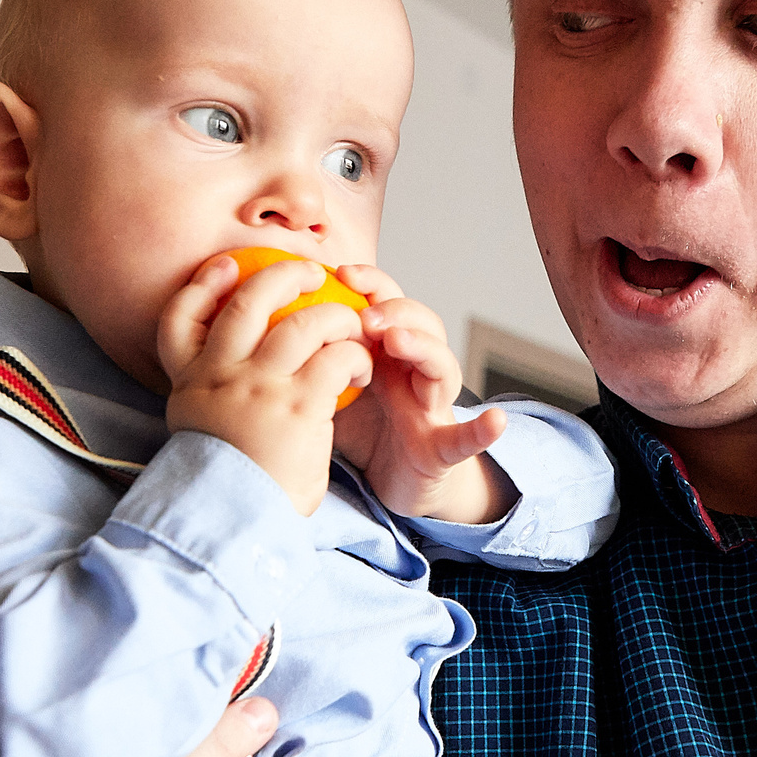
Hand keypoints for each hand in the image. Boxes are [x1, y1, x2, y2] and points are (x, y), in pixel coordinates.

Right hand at [159, 253, 372, 515]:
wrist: (234, 526)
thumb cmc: (230, 489)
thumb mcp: (203, 434)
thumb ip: (216, 396)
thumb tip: (243, 373)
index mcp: (189, 384)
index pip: (178, 319)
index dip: (201, 286)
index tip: (225, 267)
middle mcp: (218, 376)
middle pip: (245, 304)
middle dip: (281, 277)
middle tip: (309, 274)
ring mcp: (258, 387)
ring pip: (301, 322)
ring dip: (333, 315)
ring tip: (351, 322)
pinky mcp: (298, 405)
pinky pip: (335, 358)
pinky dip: (355, 355)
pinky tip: (362, 367)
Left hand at [331, 264, 510, 522]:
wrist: (399, 484)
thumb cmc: (366, 430)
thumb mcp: (332, 386)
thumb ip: (314, 357)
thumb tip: (263, 323)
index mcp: (387, 354)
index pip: (387, 305)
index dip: (372, 284)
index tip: (341, 271)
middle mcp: (414, 373)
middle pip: (420, 325)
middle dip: (395, 311)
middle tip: (366, 314)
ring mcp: (433, 408)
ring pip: (442, 368)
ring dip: (422, 348)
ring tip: (398, 341)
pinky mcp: (442, 449)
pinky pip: (465, 438)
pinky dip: (482, 430)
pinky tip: (493, 422)